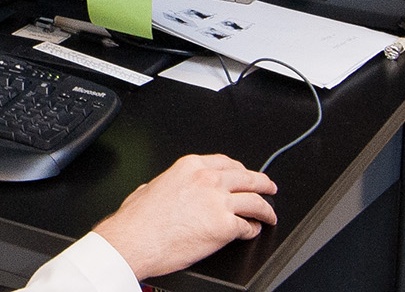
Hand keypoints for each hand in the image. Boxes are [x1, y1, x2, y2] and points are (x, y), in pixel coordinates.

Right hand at [92, 153, 277, 279]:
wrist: (135, 240)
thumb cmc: (138, 220)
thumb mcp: (150, 187)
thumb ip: (168, 184)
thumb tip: (169, 190)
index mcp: (190, 167)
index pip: (227, 162)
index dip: (240, 170)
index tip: (245, 174)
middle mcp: (207, 180)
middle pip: (248, 178)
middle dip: (263, 184)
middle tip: (269, 188)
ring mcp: (219, 202)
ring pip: (255, 201)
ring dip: (266, 209)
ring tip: (269, 215)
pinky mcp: (225, 226)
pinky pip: (248, 227)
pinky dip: (253, 230)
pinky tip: (252, 231)